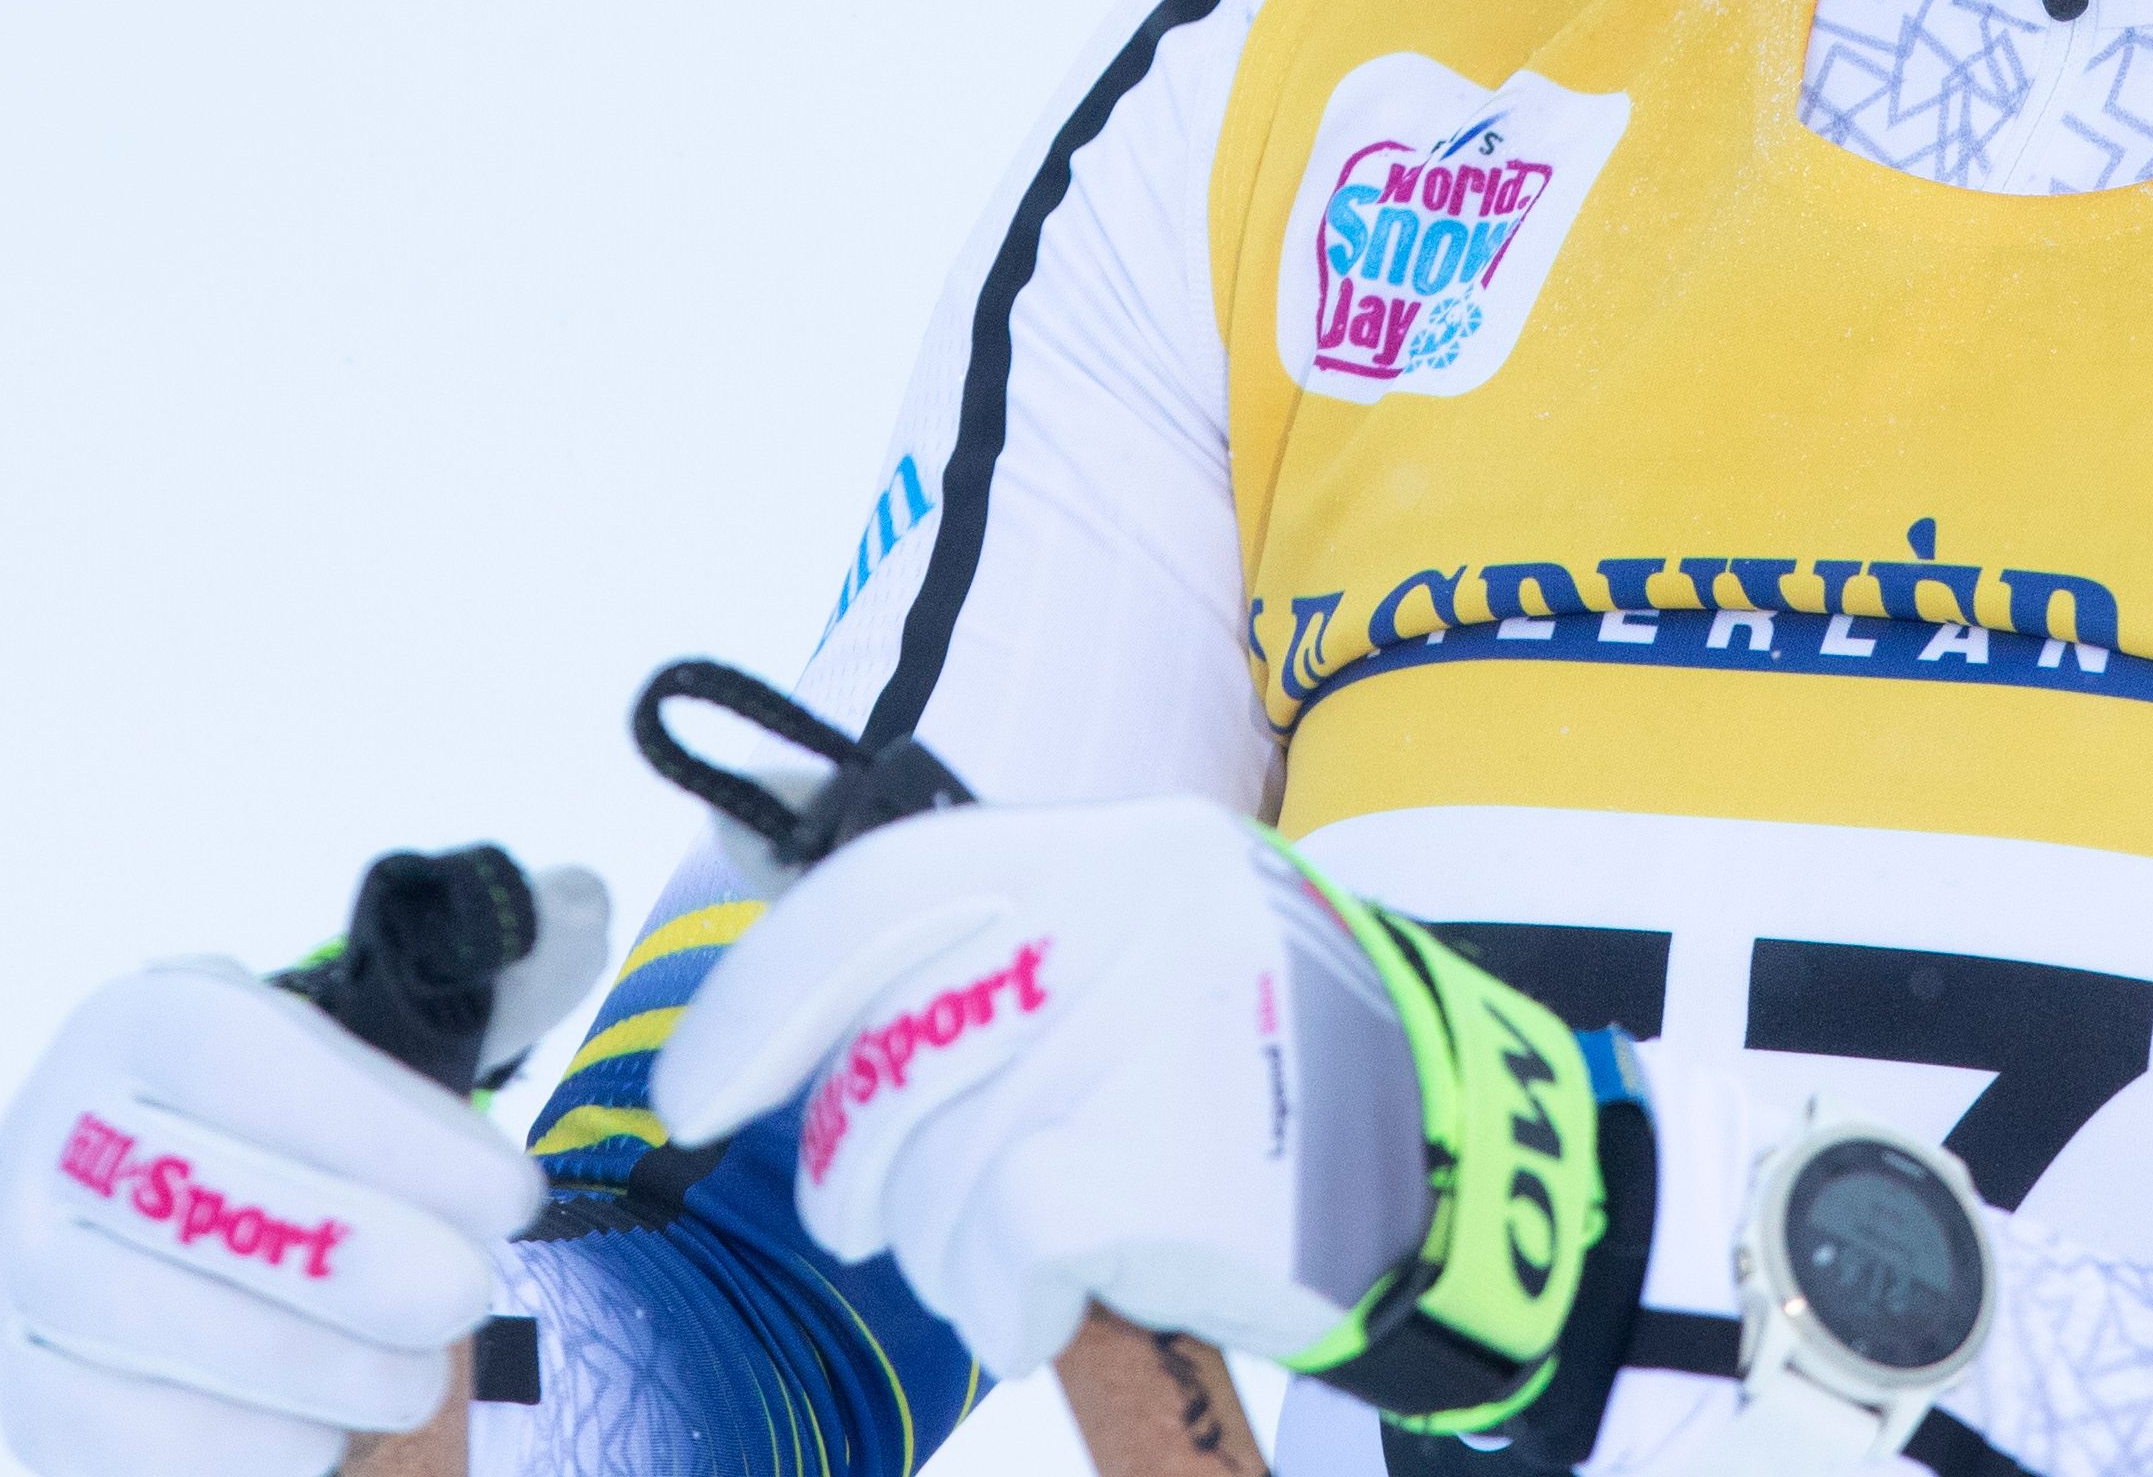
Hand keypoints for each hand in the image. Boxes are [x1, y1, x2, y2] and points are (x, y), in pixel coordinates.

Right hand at [0, 875, 608, 1476]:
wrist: (146, 1243)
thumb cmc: (288, 1133)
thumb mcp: (362, 1036)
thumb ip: (489, 968)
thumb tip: (586, 905)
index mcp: (142, 1024)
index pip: (253, 1065)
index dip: (397, 1139)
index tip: (515, 1198)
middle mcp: (51, 1141)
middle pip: (212, 1208)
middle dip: (371, 1268)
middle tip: (468, 1295)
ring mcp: (25, 1280)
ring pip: (196, 1341)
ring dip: (343, 1372)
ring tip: (413, 1369)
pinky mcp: (31, 1410)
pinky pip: (163, 1451)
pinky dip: (271, 1451)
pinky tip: (324, 1425)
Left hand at [651, 795, 1439, 1382]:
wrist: (1459, 1188)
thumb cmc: (1266, 1091)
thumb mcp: (1149, 959)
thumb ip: (997, 959)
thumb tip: (798, 1023)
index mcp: (1123, 847)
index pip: (884, 891)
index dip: (762, 998)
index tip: (693, 1094)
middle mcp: (1135, 916)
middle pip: (886, 1061)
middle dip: (853, 1168)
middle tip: (880, 1218)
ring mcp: (1155, 1035)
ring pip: (937, 1181)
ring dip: (955, 1255)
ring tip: (1038, 1253)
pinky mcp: (1167, 1165)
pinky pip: (1000, 1254)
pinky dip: (1010, 1305)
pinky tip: (1074, 1294)